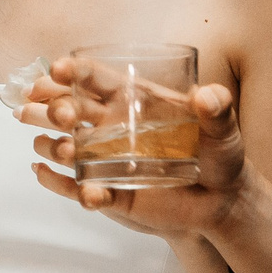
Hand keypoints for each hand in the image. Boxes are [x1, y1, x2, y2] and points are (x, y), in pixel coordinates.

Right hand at [23, 62, 246, 237]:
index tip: (57, 69)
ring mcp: (107, 160)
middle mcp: (112, 127)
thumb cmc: (220, 156)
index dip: (74, 71)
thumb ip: (218, 109)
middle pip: (70, 110)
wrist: (223, 202)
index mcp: (133, 101)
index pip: (95, 79)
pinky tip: (48, 178)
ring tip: (64, 152)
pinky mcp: (110, 193)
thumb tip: (208, 96)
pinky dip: (62, 186)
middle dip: (54, 108)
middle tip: (58, 116)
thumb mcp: (223, 129)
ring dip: (55, 147)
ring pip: (67, 148)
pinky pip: (79, 189)